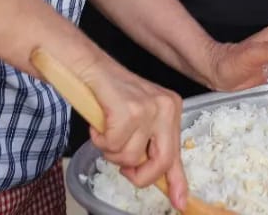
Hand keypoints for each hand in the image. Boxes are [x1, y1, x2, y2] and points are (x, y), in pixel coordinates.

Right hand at [79, 56, 187, 210]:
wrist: (86, 66)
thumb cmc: (108, 94)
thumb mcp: (137, 120)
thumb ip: (149, 146)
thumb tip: (158, 179)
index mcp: (172, 109)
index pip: (176, 153)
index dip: (177, 182)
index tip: (180, 203)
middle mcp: (166, 107)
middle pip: (160, 163)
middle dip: (137, 173)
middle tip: (122, 163)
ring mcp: (149, 108)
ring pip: (129, 157)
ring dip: (110, 149)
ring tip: (105, 129)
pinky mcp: (128, 109)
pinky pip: (113, 145)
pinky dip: (99, 140)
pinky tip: (98, 123)